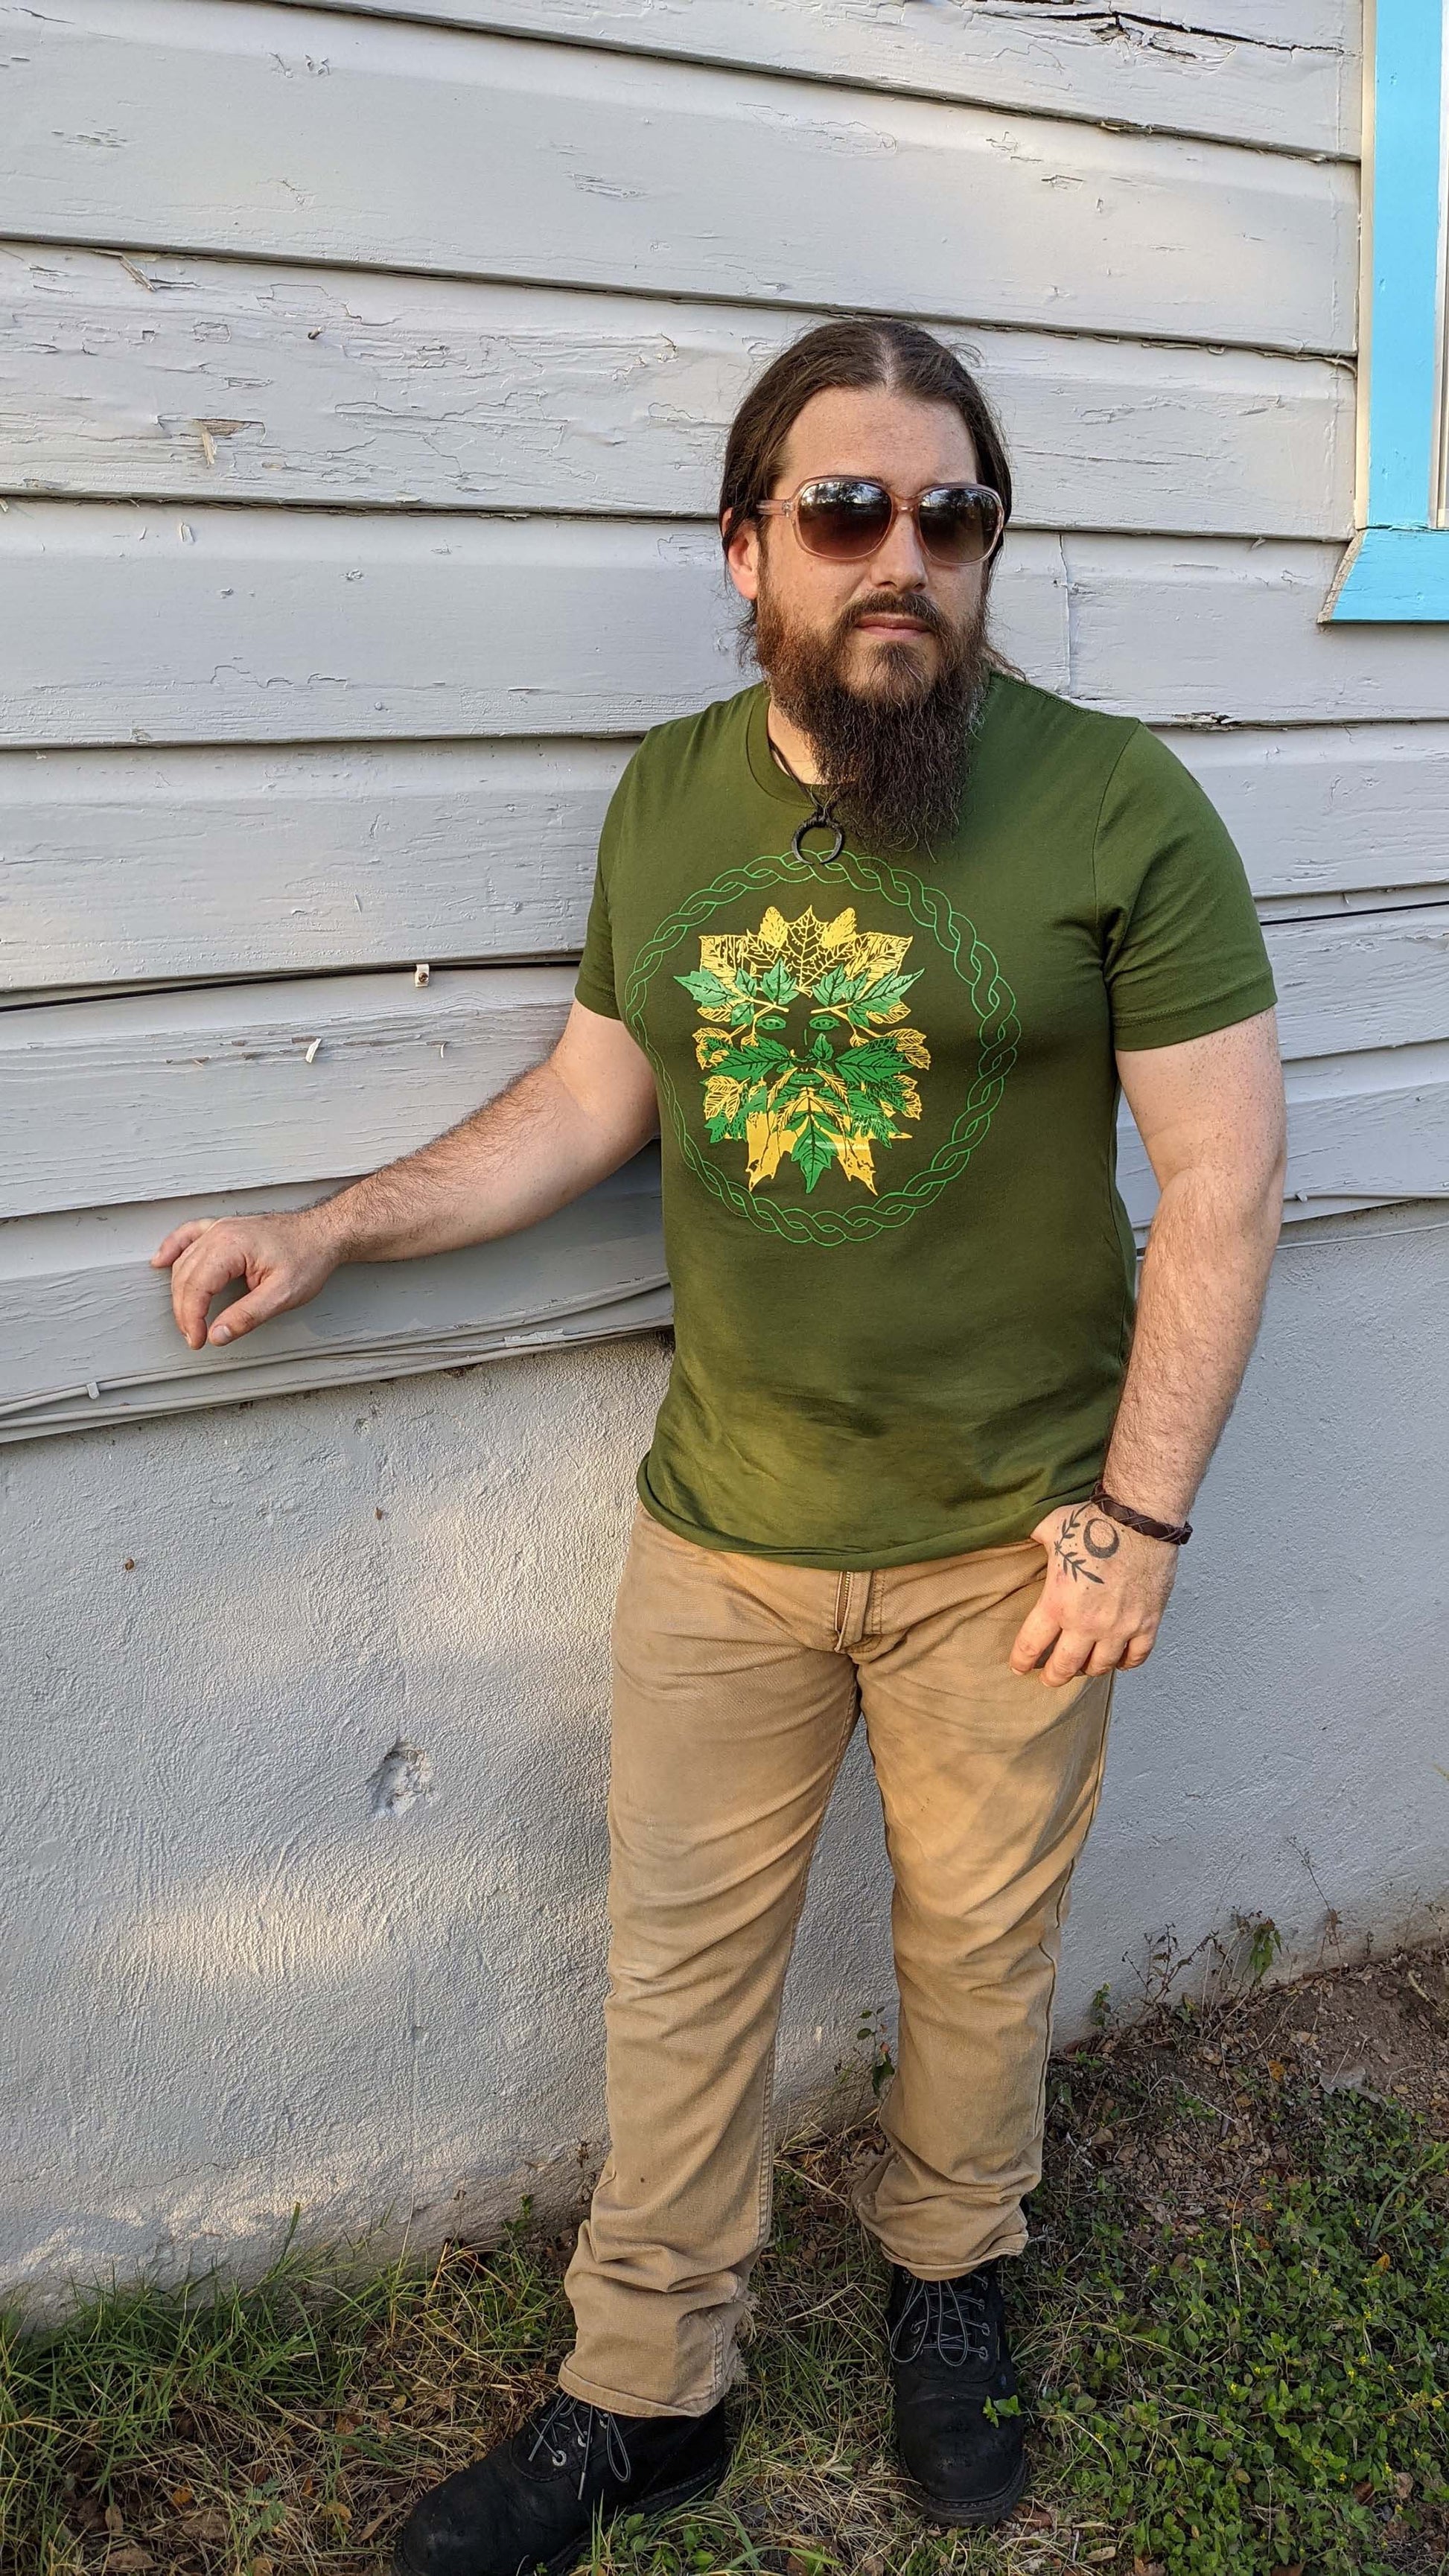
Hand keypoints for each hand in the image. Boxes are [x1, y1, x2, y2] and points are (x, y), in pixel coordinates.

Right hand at [151, 1208, 342, 1349]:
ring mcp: (219, 1228)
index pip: (196, 1287)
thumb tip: (216, 1336)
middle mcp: (219, 1233)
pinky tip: (160, 1262)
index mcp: (231, 1246)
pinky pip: (188, 1236)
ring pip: (184, 1262)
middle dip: (185, 1312)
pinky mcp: (223, 1229)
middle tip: (195, 1338)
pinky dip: (172, 1249)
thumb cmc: (308, 1259)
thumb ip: (248, 1316)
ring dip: (180, 1292)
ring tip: (188, 1321)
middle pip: (185, 1277)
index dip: (192, 1319)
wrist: (323, 1233)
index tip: (198, 1342)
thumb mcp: (283, 1295)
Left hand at [1009, 1500, 1178, 1685]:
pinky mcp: (1147, 1623)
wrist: (1138, 1519)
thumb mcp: (1049, 1527)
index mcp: (1057, 1603)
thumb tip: (1015, 1526)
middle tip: (1048, 1678)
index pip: (1031, 1645)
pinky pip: (1136, 1657)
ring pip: (1101, 1666)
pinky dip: (1126, 1663)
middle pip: (1065, 1666)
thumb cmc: (1093, 1522)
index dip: (1022, 1661)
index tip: (1018, 1667)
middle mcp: (1087, 1623)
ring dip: (1089, 1669)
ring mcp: (1120, 1627)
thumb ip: (1031, 1536)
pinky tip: (1118, 1660)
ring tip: (1083, 1667)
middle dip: (1053, 1676)